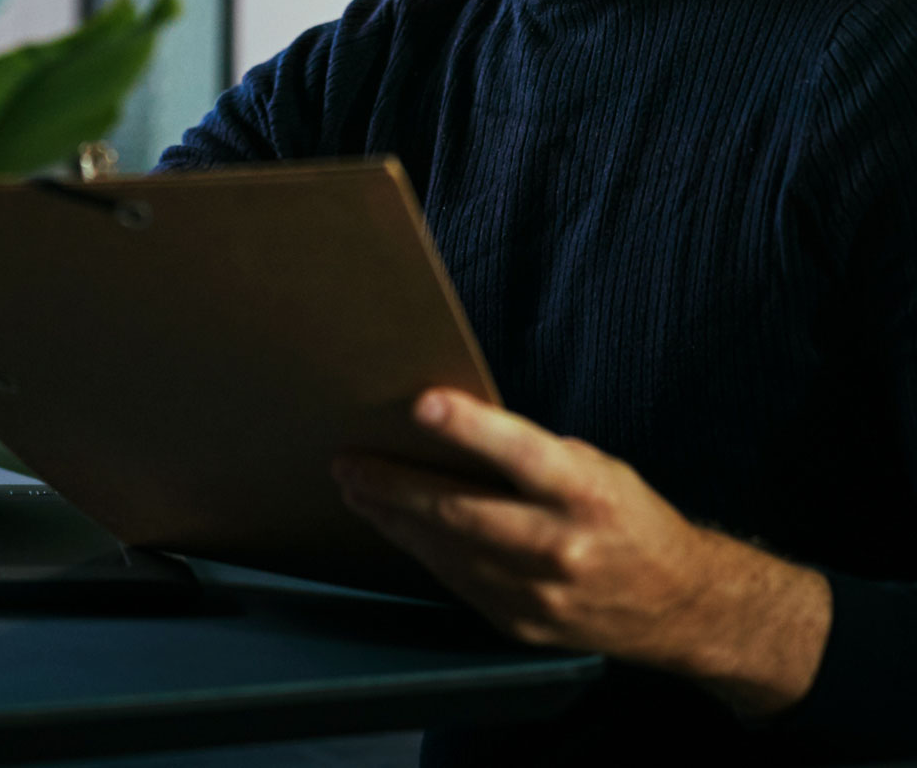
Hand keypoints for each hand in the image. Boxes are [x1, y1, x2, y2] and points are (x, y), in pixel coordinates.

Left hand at [333, 389, 831, 716]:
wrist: (680, 605)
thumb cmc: (629, 519)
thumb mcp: (596, 469)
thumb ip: (533, 456)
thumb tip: (456, 432)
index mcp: (586, 494)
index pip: (521, 454)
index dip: (469, 427)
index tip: (421, 404)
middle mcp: (561, 546)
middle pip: (460, 513)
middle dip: (393, 485)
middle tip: (348, 463)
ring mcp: (538, 593)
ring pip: (446, 551)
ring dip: (392, 518)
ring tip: (356, 490)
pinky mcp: (521, 623)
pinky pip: (455, 580)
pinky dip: (422, 551)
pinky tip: (397, 527)